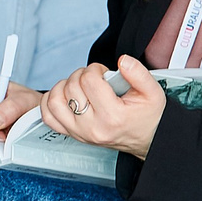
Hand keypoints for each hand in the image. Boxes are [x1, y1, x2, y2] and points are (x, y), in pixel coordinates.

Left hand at [39, 57, 166, 156]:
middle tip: (94, 78)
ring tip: (78, 85)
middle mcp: (93, 127)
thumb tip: (123, 61)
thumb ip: (139, 74)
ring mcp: (80, 133)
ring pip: (55, 101)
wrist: (147, 139)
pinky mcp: (73, 134)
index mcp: (113, 116)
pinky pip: (48, 117)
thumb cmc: (148, 117)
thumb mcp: (153, 93)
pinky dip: (51, 101)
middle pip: (71, 88)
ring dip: (63, 86)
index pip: (89, 82)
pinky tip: (64, 95)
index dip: (95, 69)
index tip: (102, 72)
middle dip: (81, 75)